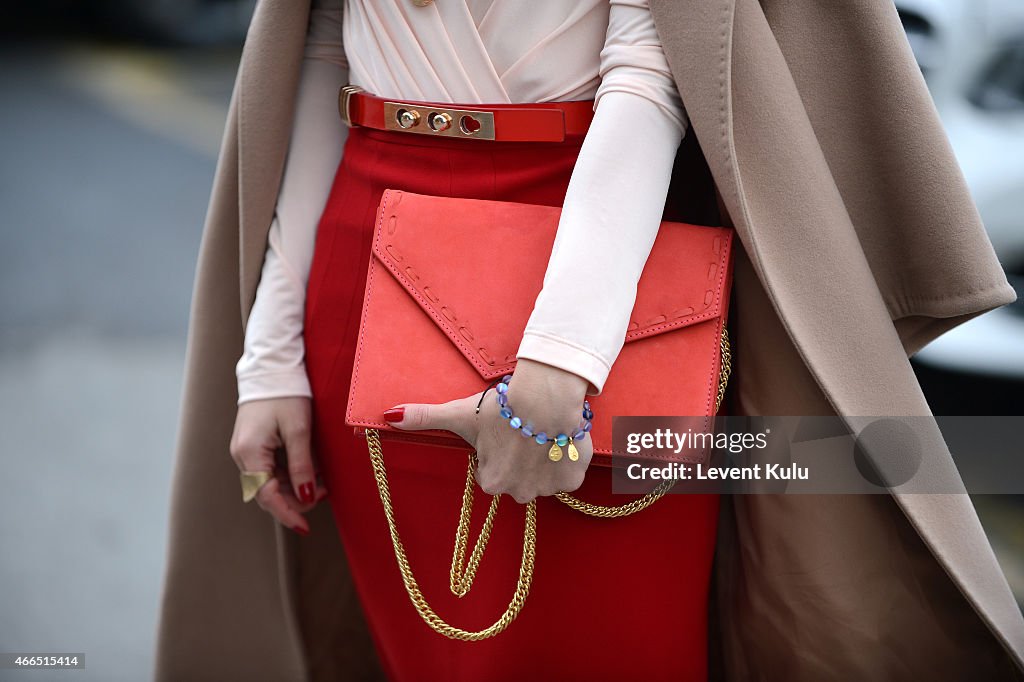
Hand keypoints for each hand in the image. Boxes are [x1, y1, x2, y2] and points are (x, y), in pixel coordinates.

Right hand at [229, 397, 328, 534]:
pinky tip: (311, 469)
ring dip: (294, 487)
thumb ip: (302, 466)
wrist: (272, 368)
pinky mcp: (253, 445)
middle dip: (295, 500)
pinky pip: (270, 469)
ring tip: (322, 481)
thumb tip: (306, 497)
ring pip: (270, 482)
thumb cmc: (287, 394)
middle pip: (267, 492)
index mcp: (250, 452)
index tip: (305, 527)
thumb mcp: (299, 430)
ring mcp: (245, 450)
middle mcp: (242, 455)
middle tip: (324, 494)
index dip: (287, 514)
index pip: (266, 496)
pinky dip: (290, 474)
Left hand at [385, 358, 593, 503]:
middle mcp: (518, 493)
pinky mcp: (572, 480)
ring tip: (542, 432)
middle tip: (521, 432)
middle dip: (520, 459)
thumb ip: (424, 418)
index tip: (501, 433)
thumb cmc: (500, 407)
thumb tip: (388, 416)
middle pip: (518, 478)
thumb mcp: (458, 414)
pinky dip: (567, 459)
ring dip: (544, 459)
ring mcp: (547, 489)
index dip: (496, 450)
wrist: (546, 398)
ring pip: (544, 476)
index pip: (491, 471)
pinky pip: (568, 474)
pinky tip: (560, 438)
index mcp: (491, 482)